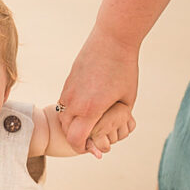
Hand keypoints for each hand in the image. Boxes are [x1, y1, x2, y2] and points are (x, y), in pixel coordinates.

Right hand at [56, 29, 139, 157]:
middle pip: (66, 130)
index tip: (92, 150)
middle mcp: (75, 101)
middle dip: (76, 138)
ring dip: (72, 124)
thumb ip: (116, 117)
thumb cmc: (124, 69)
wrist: (113, 39)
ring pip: (62, 116)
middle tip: (91, 139)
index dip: (81, 148)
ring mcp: (69, 90)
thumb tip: (109, 129)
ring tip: (87, 124)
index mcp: (91, 109)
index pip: (77, 139)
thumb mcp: (127, 99)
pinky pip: (64, 102)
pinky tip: (85, 108)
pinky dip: (71, 110)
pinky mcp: (68, 80)